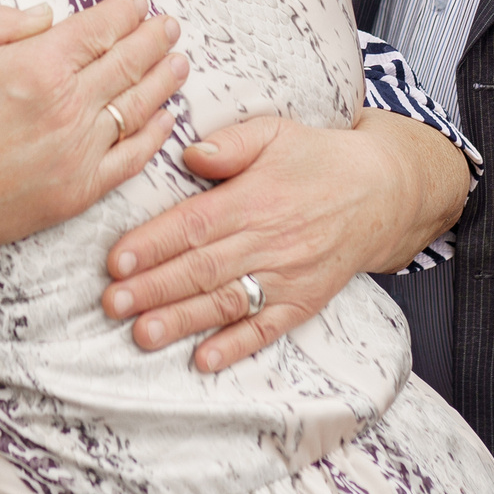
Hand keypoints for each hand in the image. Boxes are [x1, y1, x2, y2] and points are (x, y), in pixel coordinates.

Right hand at [0, 0, 188, 264]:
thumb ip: (1, 23)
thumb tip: (48, 15)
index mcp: (37, 65)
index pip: (100, 29)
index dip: (126, 12)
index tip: (140, 2)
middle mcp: (67, 107)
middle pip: (128, 63)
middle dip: (155, 39)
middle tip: (171, 26)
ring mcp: (76, 153)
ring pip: (137, 108)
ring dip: (163, 81)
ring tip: (179, 63)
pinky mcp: (75, 193)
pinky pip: (129, 160)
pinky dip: (153, 136)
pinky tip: (165, 119)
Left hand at [100, 109, 468, 372]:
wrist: (382, 192)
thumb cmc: (316, 159)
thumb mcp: (275, 132)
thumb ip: (230, 142)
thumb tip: (190, 153)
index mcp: (254, 198)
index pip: (194, 225)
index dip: (153, 244)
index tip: (116, 260)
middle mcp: (269, 241)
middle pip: (202, 269)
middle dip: (153, 288)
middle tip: (112, 304)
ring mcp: (287, 276)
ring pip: (227, 302)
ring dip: (182, 321)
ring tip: (142, 334)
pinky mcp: (304, 301)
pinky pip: (268, 329)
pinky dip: (236, 347)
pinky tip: (204, 360)